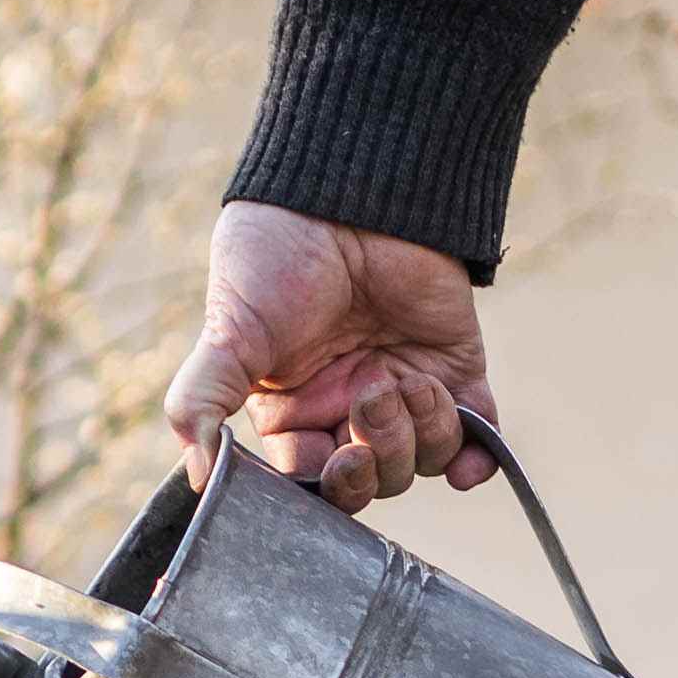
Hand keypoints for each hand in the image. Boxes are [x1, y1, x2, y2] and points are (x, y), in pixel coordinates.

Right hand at [161, 201, 497, 511]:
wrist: (350, 194)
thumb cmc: (276, 259)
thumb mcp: (227, 334)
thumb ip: (200, 404)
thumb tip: (199, 476)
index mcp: (292, 409)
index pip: (316, 480)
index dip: (334, 483)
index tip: (340, 459)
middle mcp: (346, 407)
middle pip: (376, 478)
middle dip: (381, 455)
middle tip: (373, 397)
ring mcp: (402, 387)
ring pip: (425, 459)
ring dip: (424, 433)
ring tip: (411, 379)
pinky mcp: (454, 366)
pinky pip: (476, 435)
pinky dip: (478, 455)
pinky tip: (474, 458)